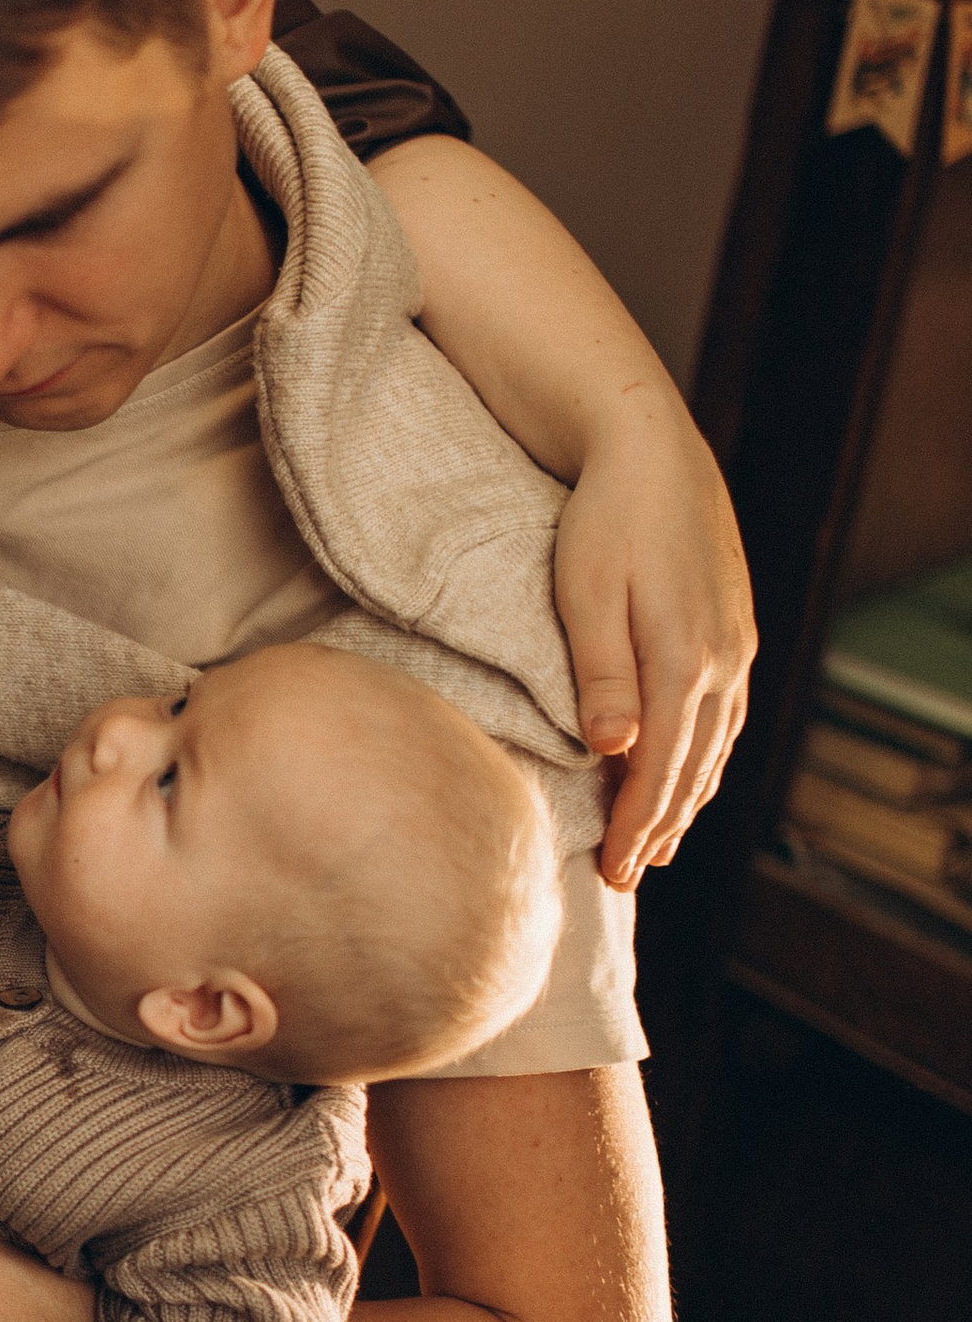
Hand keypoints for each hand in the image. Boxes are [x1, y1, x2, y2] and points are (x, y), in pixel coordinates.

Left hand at [552, 405, 755, 889]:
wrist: (647, 444)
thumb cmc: (603, 515)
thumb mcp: (585, 592)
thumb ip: (600, 675)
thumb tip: (610, 752)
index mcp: (685, 657)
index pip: (660, 768)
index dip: (636, 826)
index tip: (614, 871)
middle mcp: (724, 659)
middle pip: (695, 767)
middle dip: (661, 827)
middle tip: (627, 877)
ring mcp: (737, 643)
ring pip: (716, 745)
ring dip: (688, 799)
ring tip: (658, 843)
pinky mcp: (735, 626)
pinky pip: (726, 714)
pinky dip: (706, 757)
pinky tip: (689, 772)